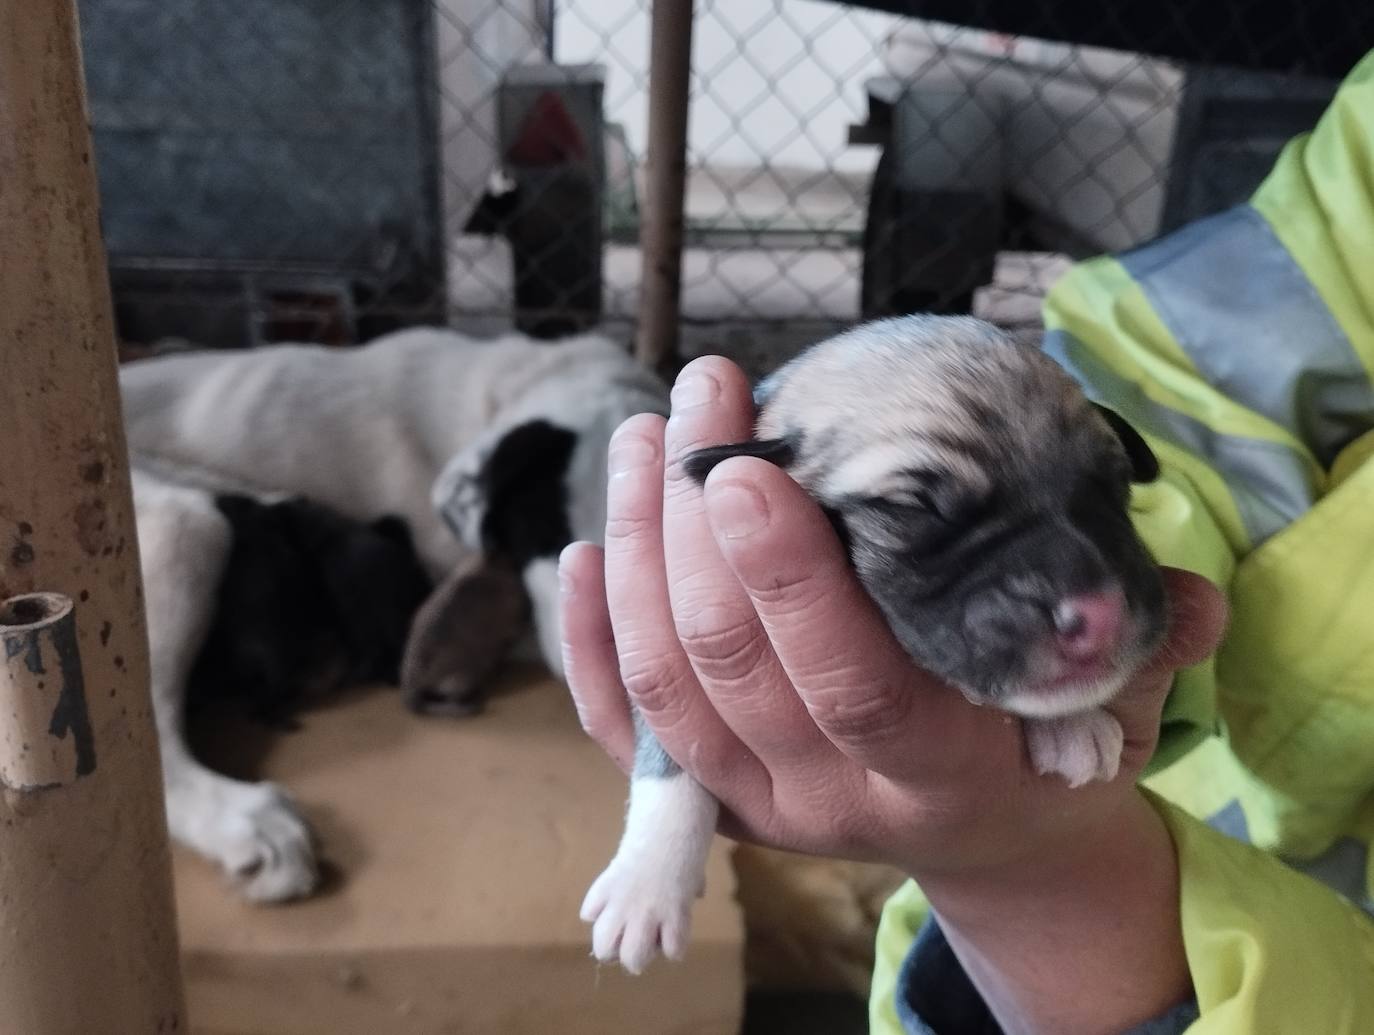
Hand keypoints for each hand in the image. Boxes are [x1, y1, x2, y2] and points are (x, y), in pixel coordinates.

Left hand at [559, 355, 1227, 879]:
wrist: (986, 838)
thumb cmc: (1044, 748)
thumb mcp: (1107, 708)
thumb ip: (1138, 650)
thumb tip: (1197, 596)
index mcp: (934, 777)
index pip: (847, 682)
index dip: (787, 575)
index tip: (745, 461)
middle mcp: (826, 801)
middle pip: (728, 667)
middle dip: (693, 520)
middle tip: (696, 397)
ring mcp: (753, 805)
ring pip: (662, 681)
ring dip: (635, 548)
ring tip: (643, 435)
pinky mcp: (705, 797)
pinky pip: (621, 727)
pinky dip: (587, 639)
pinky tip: (582, 548)